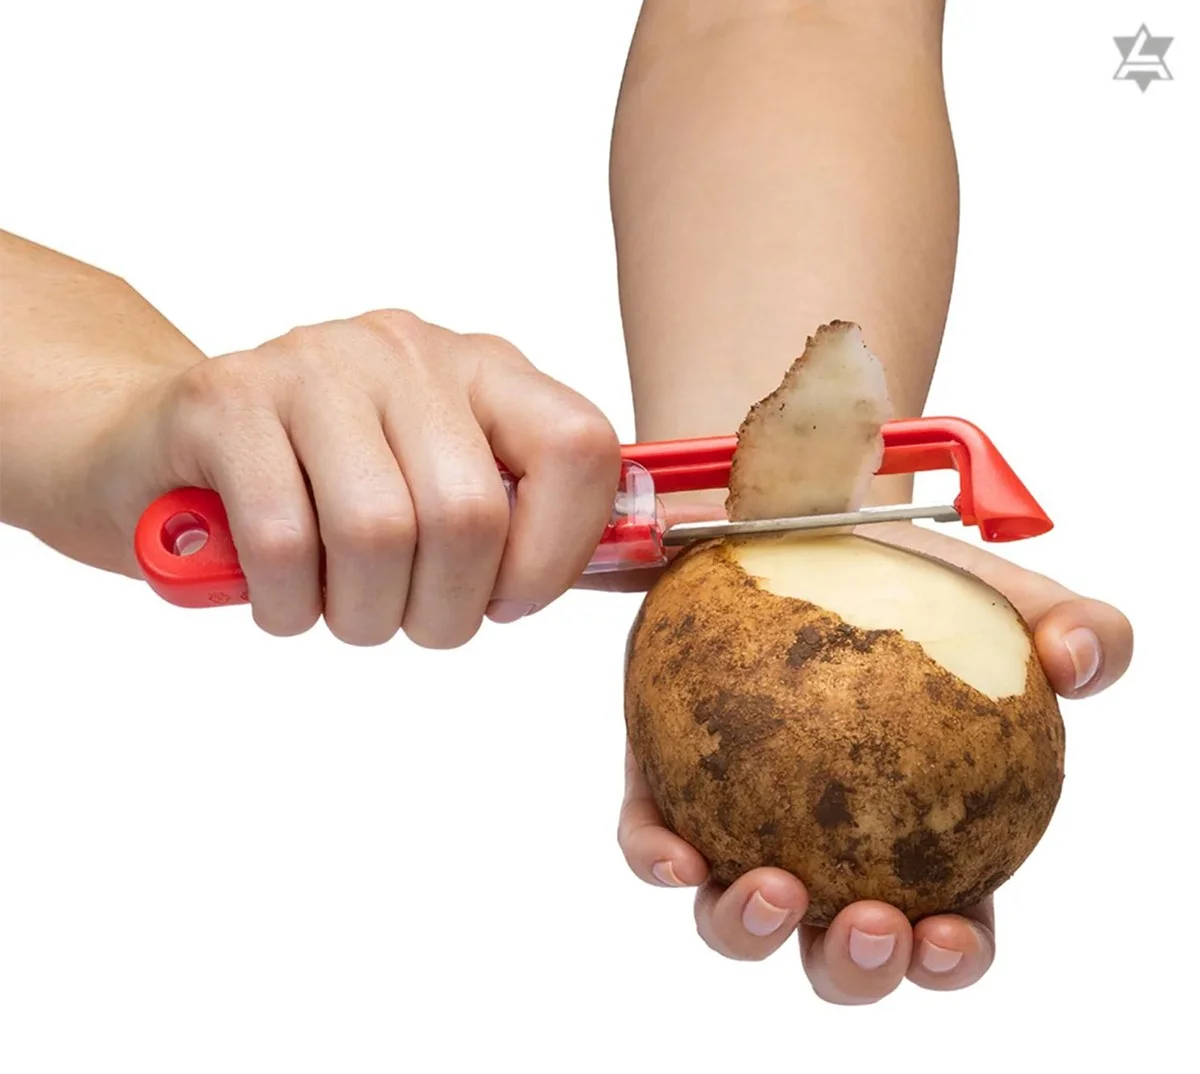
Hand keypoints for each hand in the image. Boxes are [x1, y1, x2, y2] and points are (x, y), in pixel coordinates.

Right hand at [99, 309, 620, 645]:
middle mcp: (406, 351)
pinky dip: (289, 606)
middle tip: (408, 619)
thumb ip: (527, 521)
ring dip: (363, 614)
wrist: (167, 449)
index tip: (510, 600)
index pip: (576, 447)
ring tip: (342, 606)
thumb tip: (635, 567)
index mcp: (482, 367)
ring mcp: (312, 364)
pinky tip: (282, 595)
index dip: (557, 551)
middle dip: (443, 611)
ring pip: (378, 534)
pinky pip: (284, 543)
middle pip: (469, 514)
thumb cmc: (325, 489)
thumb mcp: (439, 488)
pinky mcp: (224, 399)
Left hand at [615, 519, 1132, 1002]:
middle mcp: (824, 849)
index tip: (949, 931)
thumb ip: (1069, 628)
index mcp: (915, 840)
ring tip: (773, 889)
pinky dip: (658, 857)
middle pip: (836, 949)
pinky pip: (651, 840)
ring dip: (748, 929)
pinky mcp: (663, 785)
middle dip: (856, 969)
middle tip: (874, 924)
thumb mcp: (996, 595)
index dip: (950, 957)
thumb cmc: (905, 578)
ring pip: (733, 917)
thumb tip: (1085, 660)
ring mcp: (738, 824)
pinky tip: (672, 850)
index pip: (944, 928)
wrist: (797, 529)